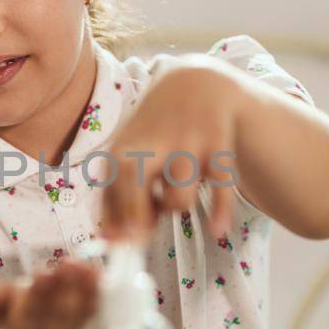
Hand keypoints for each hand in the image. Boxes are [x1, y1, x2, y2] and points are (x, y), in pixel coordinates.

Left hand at [96, 61, 244, 243]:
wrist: (195, 84)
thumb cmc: (154, 132)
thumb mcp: (128, 156)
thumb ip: (116, 199)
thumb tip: (108, 242)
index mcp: (122, 152)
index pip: (111, 202)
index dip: (118, 228)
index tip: (123, 244)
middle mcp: (151, 148)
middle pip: (135, 202)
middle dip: (139, 225)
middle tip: (146, 230)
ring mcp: (186, 147)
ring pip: (179, 202)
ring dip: (178, 205)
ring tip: (175, 191)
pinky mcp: (217, 148)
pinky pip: (219, 190)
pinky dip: (220, 213)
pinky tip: (217, 230)